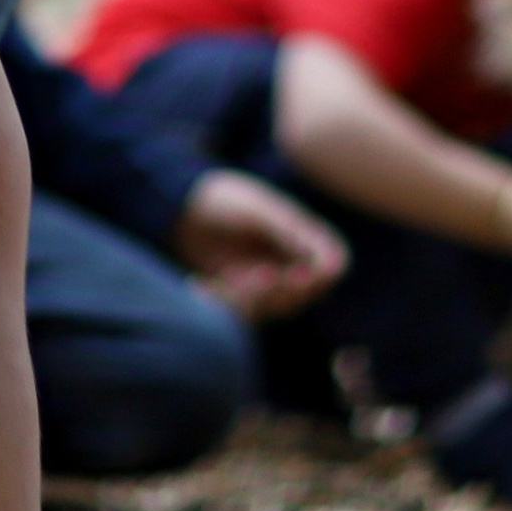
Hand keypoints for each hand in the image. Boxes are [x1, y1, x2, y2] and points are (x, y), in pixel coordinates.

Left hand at [171, 169, 346, 318]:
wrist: (179, 207)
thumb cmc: (221, 199)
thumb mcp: (254, 209)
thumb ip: (290, 232)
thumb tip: (332, 262)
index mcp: (301, 235)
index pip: (331, 265)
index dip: (321, 277)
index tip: (297, 275)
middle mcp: (290, 261)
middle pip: (304, 294)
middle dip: (280, 290)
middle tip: (255, 275)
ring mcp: (267, 281)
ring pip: (273, 307)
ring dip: (250, 298)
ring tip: (226, 278)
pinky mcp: (242, 295)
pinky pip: (242, 311)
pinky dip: (223, 301)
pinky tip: (199, 284)